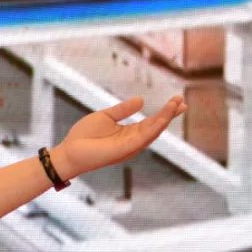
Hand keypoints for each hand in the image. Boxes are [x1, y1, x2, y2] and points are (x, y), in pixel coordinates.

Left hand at [52, 95, 186, 179]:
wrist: (69, 151)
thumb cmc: (84, 136)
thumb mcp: (105, 116)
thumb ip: (123, 109)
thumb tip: (141, 99)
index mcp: (129, 133)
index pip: (152, 121)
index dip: (165, 112)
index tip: (177, 100)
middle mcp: (133, 140)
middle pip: (157, 126)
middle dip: (170, 114)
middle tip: (182, 101)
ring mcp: (131, 145)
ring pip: (154, 131)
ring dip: (166, 117)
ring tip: (176, 104)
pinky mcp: (126, 148)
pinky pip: (144, 136)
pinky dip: (155, 126)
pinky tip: (163, 116)